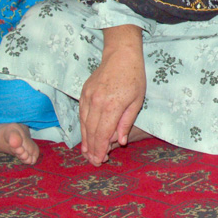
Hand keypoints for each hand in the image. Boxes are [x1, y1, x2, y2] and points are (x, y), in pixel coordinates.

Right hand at [79, 24, 145, 165]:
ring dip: (86, 141)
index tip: (99, 161)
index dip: (100, 149)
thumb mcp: (137, 101)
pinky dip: (83, 127)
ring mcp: (88, 97)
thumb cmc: (133, 77)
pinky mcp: (83, 93)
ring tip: (88, 154)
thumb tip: (120, 142)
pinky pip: (81, 115)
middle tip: (94, 162)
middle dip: (92, 149)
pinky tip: (85, 136)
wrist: (120, 55)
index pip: (102, 134)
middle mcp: (96, 103)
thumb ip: (126, 122)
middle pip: (91, 132)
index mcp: (112, 106)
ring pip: (84, 124)